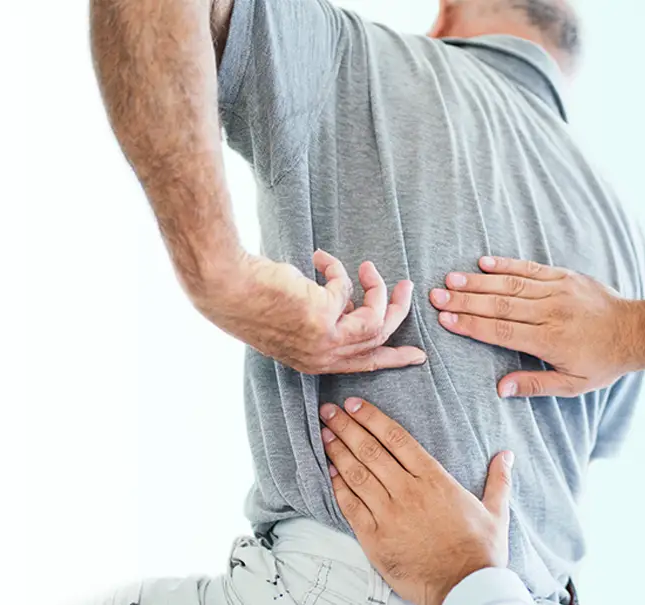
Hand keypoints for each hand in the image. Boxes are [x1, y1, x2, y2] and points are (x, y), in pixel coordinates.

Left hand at [190, 250, 425, 373]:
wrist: (227, 288)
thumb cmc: (253, 299)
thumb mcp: (295, 319)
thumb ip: (326, 319)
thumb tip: (349, 303)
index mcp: (314, 362)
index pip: (363, 365)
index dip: (393, 358)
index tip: (417, 355)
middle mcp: (322, 357)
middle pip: (379, 340)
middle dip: (398, 312)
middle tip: (407, 288)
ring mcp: (325, 340)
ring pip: (375, 318)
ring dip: (378, 288)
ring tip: (368, 266)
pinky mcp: (324, 316)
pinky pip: (347, 288)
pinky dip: (337, 269)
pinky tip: (319, 258)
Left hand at [320, 398, 512, 604]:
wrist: (465, 588)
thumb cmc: (480, 552)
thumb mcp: (496, 512)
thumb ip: (498, 480)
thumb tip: (506, 455)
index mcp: (434, 480)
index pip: (396, 438)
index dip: (372, 418)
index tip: (354, 405)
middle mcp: (408, 491)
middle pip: (370, 450)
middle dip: (346, 427)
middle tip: (329, 411)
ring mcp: (389, 514)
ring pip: (357, 474)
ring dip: (338, 451)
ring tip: (324, 434)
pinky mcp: (375, 538)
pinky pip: (351, 506)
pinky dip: (338, 486)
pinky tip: (329, 472)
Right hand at [430, 256, 644, 397]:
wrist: (636, 330)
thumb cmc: (602, 362)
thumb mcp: (572, 385)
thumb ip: (534, 385)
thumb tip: (499, 388)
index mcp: (549, 340)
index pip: (501, 331)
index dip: (471, 325)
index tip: (445, 319)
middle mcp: (550, 312)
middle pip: (499, 304)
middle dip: (464, 300)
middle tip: (435, 296)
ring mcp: (557, 291)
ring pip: (510, 284)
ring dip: (477, 281)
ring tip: (450, 279)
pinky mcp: (564, 276)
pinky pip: (530, 268)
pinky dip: (506, 264)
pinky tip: (483, 262)